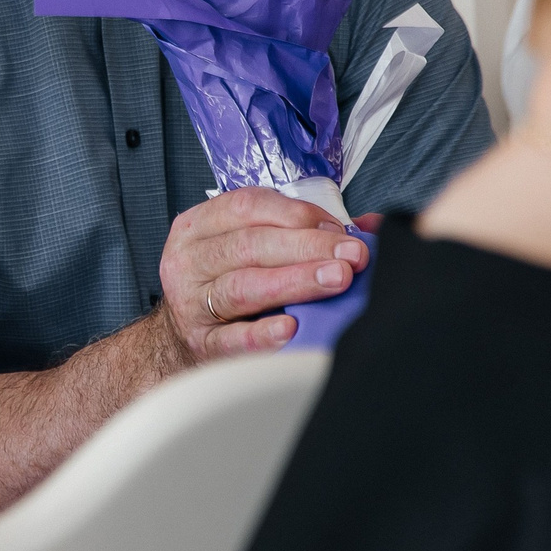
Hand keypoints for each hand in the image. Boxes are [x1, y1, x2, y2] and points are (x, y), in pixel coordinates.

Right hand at [156, 187, 372, 361]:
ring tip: (335, 280)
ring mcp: (190, 303)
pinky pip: (231, 339)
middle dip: (307, 247)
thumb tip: (369, 227)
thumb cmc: (223, 281)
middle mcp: (189, 260)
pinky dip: (262, 334)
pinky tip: (291, 329)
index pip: (247, 206)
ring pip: (242, 287)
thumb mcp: (243, 245)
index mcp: (199, 226)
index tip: (338, 228)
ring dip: (294, 281)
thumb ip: (295, 230)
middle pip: (249, 245)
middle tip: (351, 255)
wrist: (182, 334)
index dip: (297, 213)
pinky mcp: (200, 344)